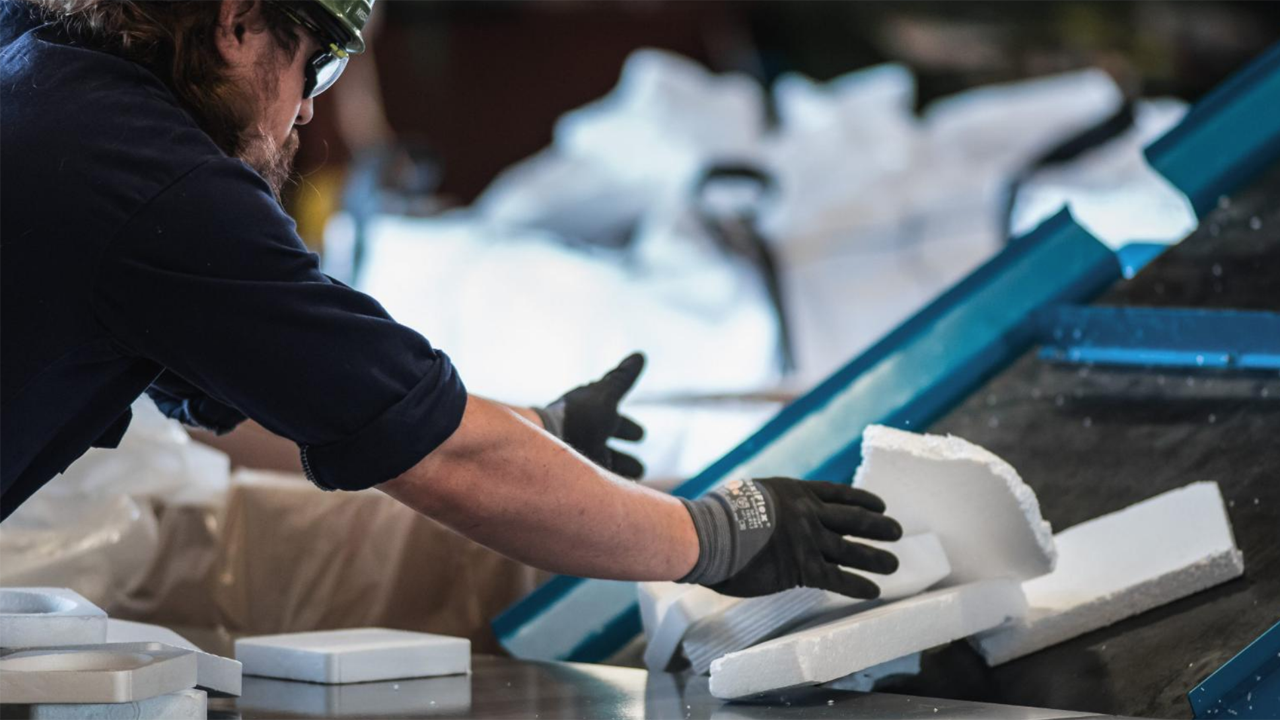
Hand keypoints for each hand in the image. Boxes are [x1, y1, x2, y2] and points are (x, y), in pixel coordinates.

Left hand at [536, 353, 645, 478]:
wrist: (546, 446)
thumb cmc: (578, 419)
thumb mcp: (606, 395)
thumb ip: (622, 378)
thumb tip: (640, 354)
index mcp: (589, 409)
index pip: (611, 413)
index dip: (626, 424)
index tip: (640, 435)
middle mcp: (581, 431)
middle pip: (606, 438)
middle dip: (624, 445)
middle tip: (639, 458)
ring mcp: (576, 453)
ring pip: (602, 460)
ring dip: (621, 466)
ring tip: (637, 475)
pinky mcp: (573, 474)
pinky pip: (594, 477)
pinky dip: (608, 480)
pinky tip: (615, 488)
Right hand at [679, 477, 901, 598]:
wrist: (709, 535)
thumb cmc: (719, 516)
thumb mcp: (751, 495)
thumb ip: (773, 504)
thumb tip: (772, 513)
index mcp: (796, 492)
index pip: (840, 494)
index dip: (864, 500)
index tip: (881, 505)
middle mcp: (809, 514)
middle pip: (855, 520)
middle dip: (879, 526)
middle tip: (897, 532)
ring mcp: (808, 541)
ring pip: (853, 550)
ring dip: (877, 557)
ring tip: (894, 563)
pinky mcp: (801, 569)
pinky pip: (838, 578)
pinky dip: (858, 585)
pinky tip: (873, 590)